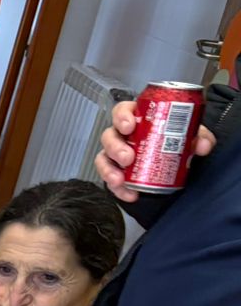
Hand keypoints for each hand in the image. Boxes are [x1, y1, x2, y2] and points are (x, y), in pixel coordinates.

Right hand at [97, 99, 215, 201]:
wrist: (177, 164)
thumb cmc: (177, 141)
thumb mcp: (191, 135)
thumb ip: (199, 137)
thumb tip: (202, 146)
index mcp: (139, 119)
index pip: (123, 111)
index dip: (121, 117)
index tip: (129, 126)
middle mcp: (124, 136)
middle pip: (109, 135)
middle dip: (115, 147)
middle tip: (127, 157)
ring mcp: (118, 154)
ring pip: (104, 158)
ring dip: (109, 169)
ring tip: (120, 179)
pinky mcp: (118, 172)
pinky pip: (110, 180)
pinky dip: (118, 189)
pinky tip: (129, 194)